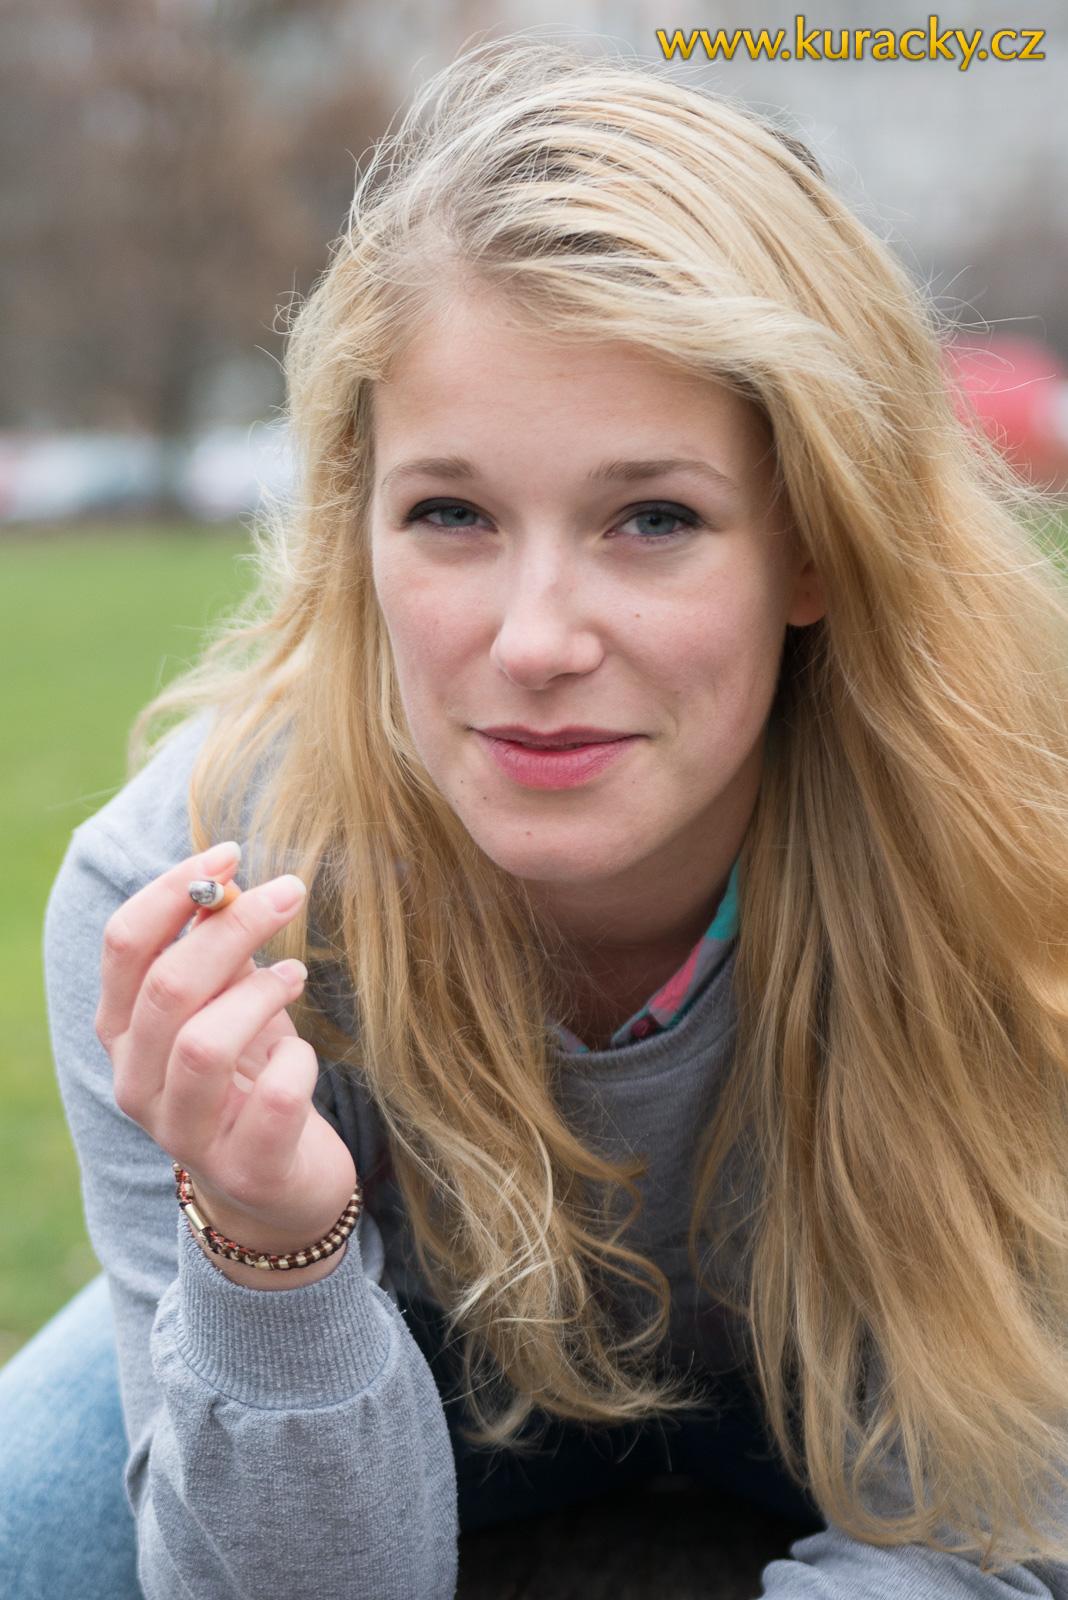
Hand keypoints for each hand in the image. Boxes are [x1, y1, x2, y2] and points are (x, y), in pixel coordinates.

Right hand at [95, 845, 357, 1259]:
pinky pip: (271, 1098)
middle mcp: (137, 1084)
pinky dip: (298, 1061)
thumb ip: (219, 952)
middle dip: (231, 928)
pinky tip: (305, 1054)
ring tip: (295, 978)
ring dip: (259, 994)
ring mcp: (185, 1136)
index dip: (174, 890)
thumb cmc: (251, 1075)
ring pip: (204, 1044)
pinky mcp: (245, 1169)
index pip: (124, 946)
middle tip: (289, 892)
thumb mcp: (228, 1006)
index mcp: (124, 1033)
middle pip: (167, 988)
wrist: (278, 1186)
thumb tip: (229, 880)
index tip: (230, 852)